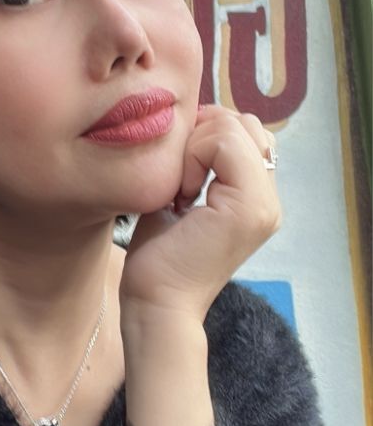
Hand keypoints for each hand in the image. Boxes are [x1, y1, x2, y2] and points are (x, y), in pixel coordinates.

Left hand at [119, 104, 281, 323]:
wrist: (156, 305)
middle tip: (179, 179)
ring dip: (197, 146)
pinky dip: (193, 156)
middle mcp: (269, 200)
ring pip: (236, 127)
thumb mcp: (177, 197)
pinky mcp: (249, 207)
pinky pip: (225, 143)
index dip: (205, 134)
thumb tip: (195, 120)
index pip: (244, 131)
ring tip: (181, 189)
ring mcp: (264, 204)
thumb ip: (194, 161)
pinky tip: (180, 192)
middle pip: (245, 123)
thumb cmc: (158, 259)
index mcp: (256, 199)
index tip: (178, 175)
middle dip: (203, 134)